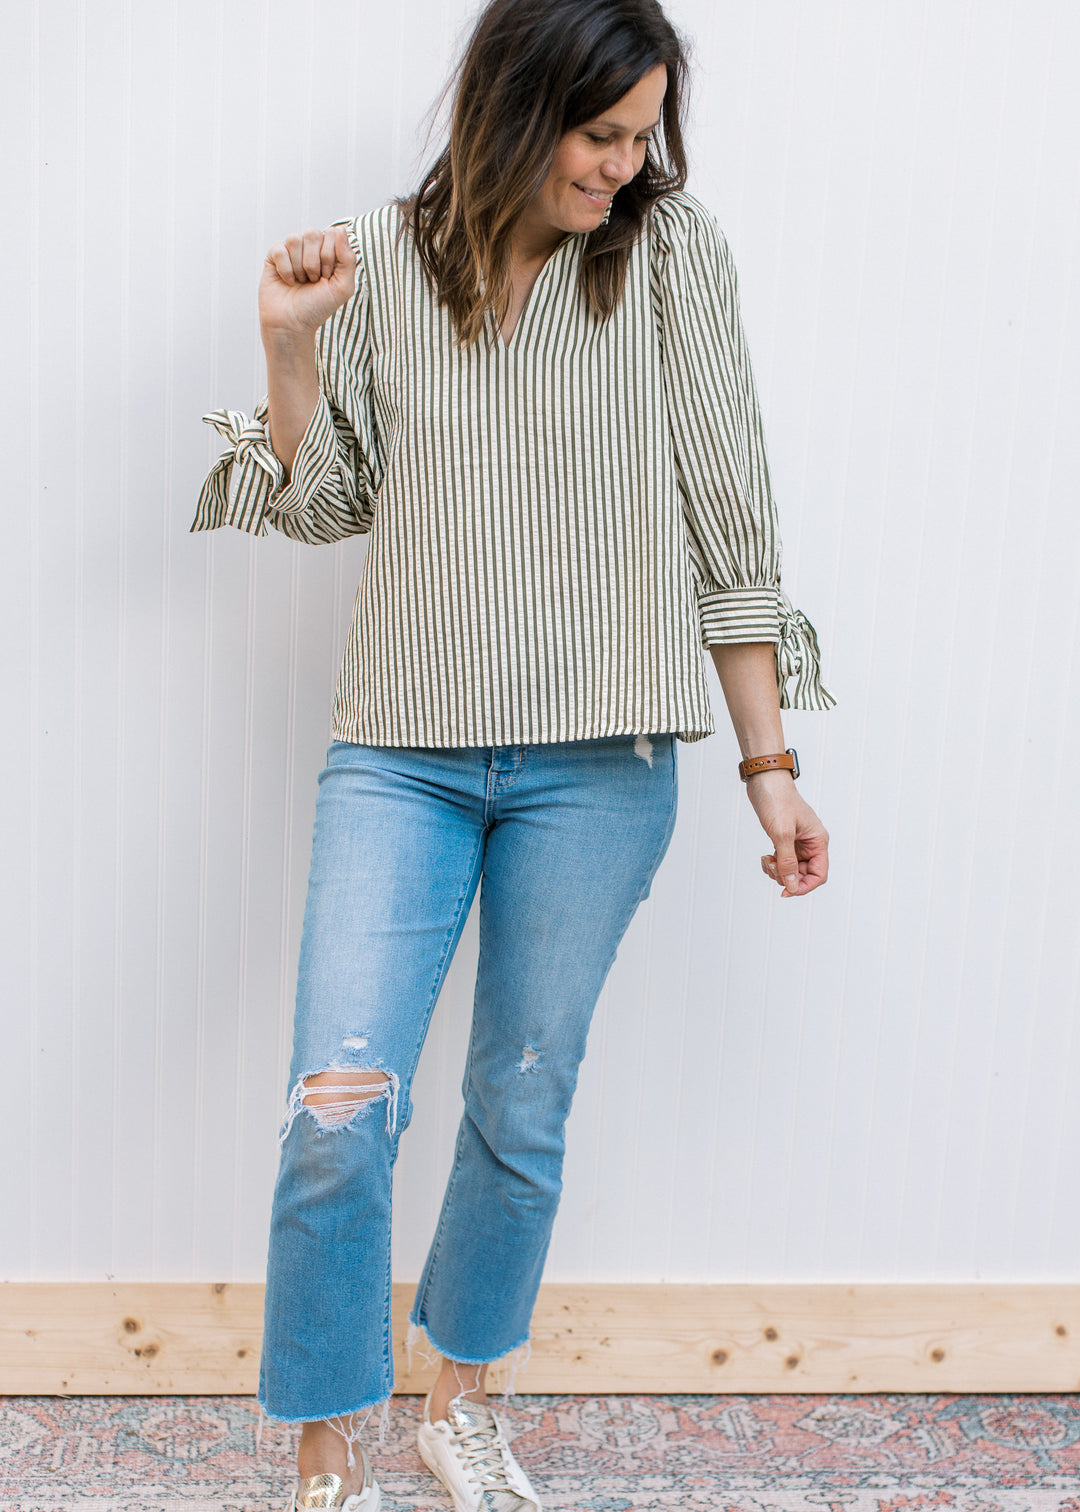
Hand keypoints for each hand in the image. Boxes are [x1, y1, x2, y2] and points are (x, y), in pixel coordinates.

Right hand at [259, 225, 356, 338]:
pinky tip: (288, 281)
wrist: (293, 324)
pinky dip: (286, 270)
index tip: (327, 277)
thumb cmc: (318, 307)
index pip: (332, 233)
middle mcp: (310, 248)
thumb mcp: (343, 287)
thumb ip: (348, 259)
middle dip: (314, 262)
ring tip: (301, 281)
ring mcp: (291, 250)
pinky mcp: (274, 256)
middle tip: (313, 281)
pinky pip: (280, 250)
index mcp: (329, 251)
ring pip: (294, 239)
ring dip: (299, 267)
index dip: (330, 256)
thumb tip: (340, 229)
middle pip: (313, 233)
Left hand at [744, 770, 828, 898]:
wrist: (764, 781)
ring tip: (767, 860)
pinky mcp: (785, 839)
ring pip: (791, 869)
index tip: (787, 891)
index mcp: (818, 841)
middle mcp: (810, 843)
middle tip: (772, 868)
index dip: (804, 886)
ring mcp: (798, 842)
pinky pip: (783, 861)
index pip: (819, 874)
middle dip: (787, 877)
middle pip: (804, 874)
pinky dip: (773, 864)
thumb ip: (787, 862)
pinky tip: (765, 856)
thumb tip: (792, 886)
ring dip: (778, 871)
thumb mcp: (782, 833)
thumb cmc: (777, 801)